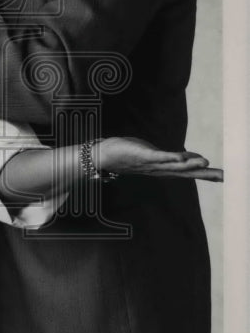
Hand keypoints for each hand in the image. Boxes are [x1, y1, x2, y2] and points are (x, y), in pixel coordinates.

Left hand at [95, 137, 222, 181]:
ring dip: (190, 164)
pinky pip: (158, 157)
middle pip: (186, 172)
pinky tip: (180, 157)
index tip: (227, 177)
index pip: (190, 172)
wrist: (105, 157)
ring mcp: (152, 163)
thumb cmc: (132, 155)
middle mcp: (161, 169)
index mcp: (166, 169)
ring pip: (174, 165)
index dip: (208, 175)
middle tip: (223, 175)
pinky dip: (169, 157)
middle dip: (205, 173)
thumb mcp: (157, 155)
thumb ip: (176, 157)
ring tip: (206, 162)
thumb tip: (196, 157)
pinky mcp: (142, 155)